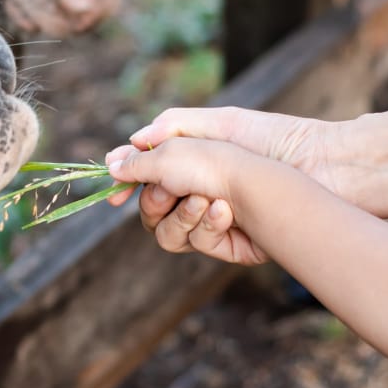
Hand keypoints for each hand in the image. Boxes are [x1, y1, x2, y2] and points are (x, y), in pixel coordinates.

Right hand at [107, 138, 270, 266]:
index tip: (114, 197)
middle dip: (156, 201)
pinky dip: (209, 225)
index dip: (126, 188)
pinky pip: (197, 242)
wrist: (274, 180)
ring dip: (183, 215)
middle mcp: (192, 191)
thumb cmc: (225, 156)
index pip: (143, 178)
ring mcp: (207, 219)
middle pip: (149, 212)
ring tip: (206, 200)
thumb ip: (140, 157)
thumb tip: (113, 163)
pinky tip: (226, 212)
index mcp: (181, 162)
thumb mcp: (176, 145)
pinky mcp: (223, 242)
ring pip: (168, 233)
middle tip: (171, 190)